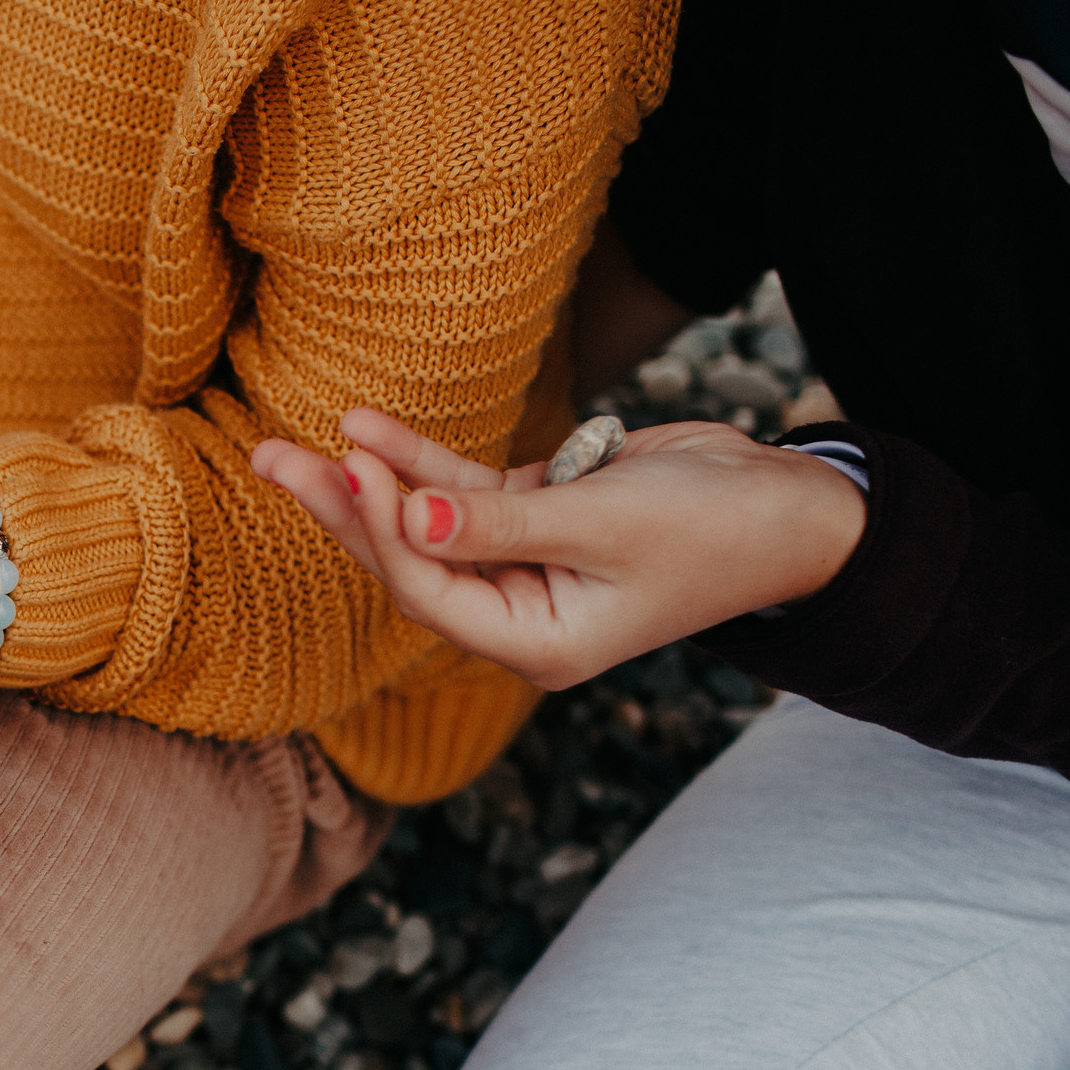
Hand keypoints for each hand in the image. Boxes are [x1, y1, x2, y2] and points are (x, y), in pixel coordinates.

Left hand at [255, 408, 865, 689]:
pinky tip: (367, 426)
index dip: (385, 531)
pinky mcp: (537, 518)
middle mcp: (519, 614)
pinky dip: (420, 462)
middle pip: (407, 562)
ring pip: (424, 523)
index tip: (351, 469)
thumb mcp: (609, 523)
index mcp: (538, 643)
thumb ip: (502, 524)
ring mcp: (523, 565)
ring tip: (291, 442)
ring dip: (367, 481)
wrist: (799, 509)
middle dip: (341, 510)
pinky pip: (461, 493)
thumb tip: (409, 517)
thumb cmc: (721, 528)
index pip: (431, 590)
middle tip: (269, 460)